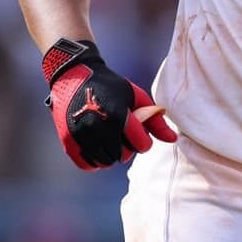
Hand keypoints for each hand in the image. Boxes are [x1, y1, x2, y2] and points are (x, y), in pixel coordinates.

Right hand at [42, 38, 177, 169]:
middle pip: (123, 156)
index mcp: (118, 115)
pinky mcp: (67, 141)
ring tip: (111, 140)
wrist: (74, 77)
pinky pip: (86, 164)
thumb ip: (155, 120)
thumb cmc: (111, 87)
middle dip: (127, 148)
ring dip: (112, 155)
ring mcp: (81, 135)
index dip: (144, 141)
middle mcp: (98, 127)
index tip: (139, 133)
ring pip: (105, 162)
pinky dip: (95, 161)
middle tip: (123, 135)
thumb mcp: (137, 97)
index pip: (141, 145)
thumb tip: (174, 140)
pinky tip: (99, 148)